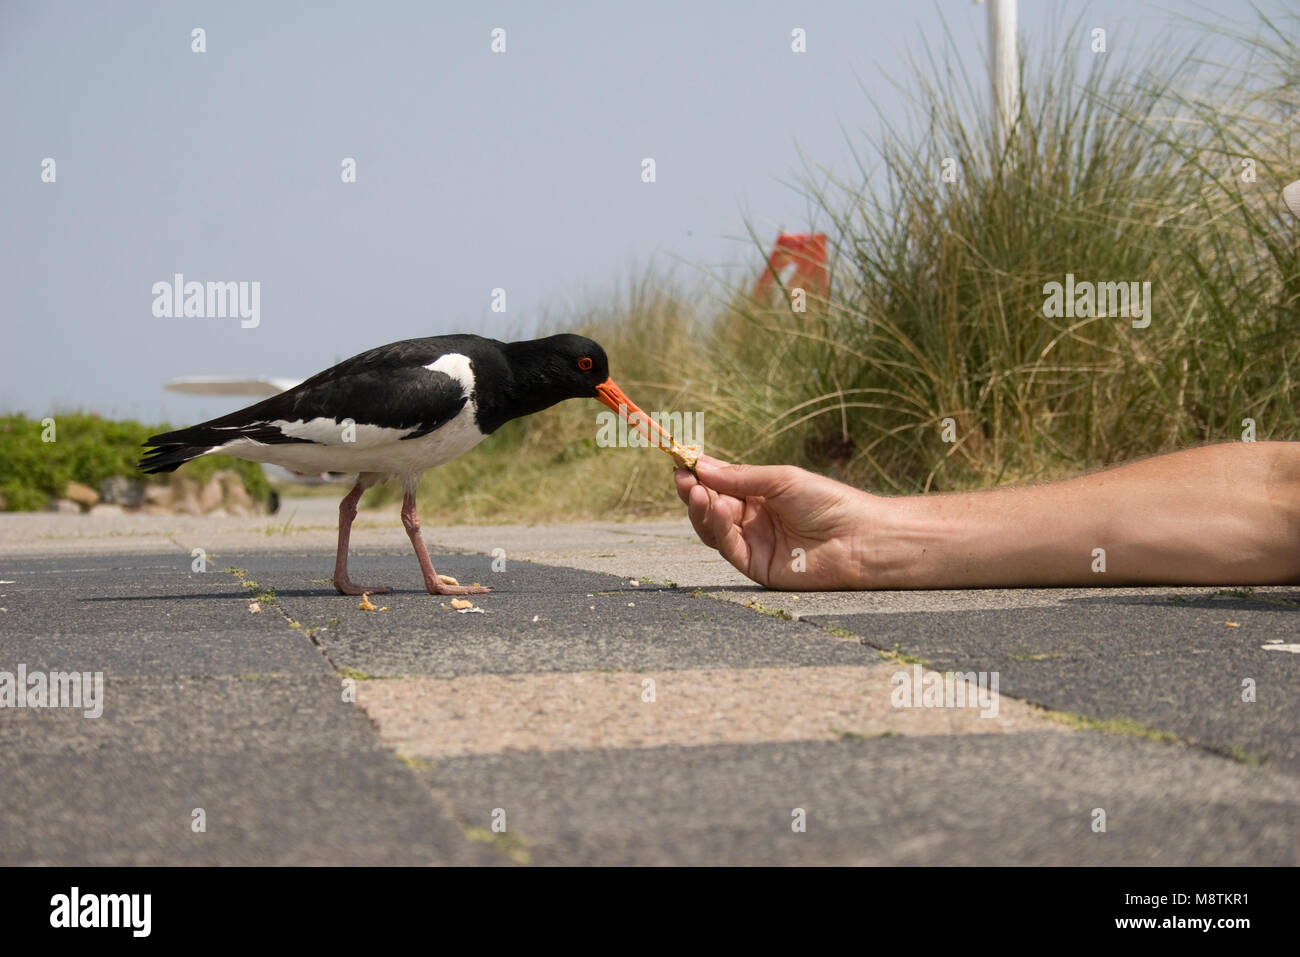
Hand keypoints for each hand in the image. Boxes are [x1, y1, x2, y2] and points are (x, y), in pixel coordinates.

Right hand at [674, 455, 879, 588]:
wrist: (860, 538)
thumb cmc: (829, 503)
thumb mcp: (781, 480)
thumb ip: (740, 478)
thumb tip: (701, 467)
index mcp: (760, 497)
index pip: (720, 485)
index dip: (700, 475)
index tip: (681, 462)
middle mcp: (753, 521)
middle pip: (711, 508)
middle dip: (694, 492)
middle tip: (682, 478)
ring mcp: (754, 544)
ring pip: (713, 530)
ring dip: (701, 510)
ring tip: (696, 492)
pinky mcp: (756, 567)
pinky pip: (728, 548)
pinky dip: (717, 528)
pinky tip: (715, 509)